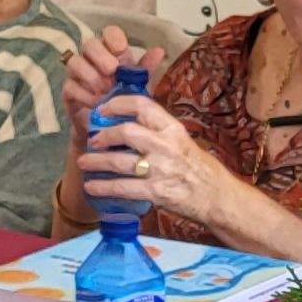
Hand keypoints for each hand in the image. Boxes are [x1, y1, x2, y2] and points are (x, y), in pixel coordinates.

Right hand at [58, 28, 161, 148]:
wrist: (109, 130)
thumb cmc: (124, 102)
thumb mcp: (139, 87)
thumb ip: (145, 69)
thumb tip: (159, 50)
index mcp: (112, 53)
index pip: (109, 34)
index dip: (113, 38)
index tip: (121, 49)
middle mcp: (92, 60)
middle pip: (89, 44)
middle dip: (100, 55)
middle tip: (112, 70)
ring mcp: (78, 75)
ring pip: (74, 62)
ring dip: (90, 75)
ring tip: (104, 90)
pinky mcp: (68, 92)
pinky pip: (70, 86)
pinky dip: (83, 94)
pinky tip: (96, 103)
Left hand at [77, 96, 239, 227]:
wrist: (218, 197)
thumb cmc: (200, 168)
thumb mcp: (182, 141)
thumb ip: (158, 132)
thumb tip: (129, 123)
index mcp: (173, 128)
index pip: (143, 105)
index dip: (117, 104)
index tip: (102, 109)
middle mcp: (166, 145)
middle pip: (126, 132)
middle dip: (104, 135)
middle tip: (92, 140)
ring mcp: (161, 169)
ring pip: (120, 161)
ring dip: (97, 161)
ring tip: (83, 162)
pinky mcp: (156, 192)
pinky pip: (123, 187)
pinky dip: (104, 187)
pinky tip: (91, 187)